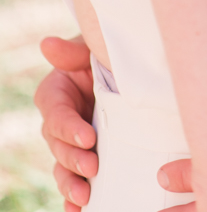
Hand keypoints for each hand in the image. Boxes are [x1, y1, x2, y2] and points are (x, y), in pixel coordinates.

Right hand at [35, 37, 96, 211]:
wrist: (126, 67)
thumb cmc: (106, 52)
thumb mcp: (91, 47)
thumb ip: (73, 51)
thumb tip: (47, 44)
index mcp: (56, 94)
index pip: (57, 115)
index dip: (69, 129)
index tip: (88, 138)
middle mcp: (59, 121)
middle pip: (59, 146)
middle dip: (74, 159)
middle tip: (93, 166)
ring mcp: (71, 142)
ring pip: (63, 167)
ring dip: (71, 184)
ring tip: (84, 197)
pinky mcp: (85, 155)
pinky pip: (74, 179)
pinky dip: (73, 196)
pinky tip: (79, 209)